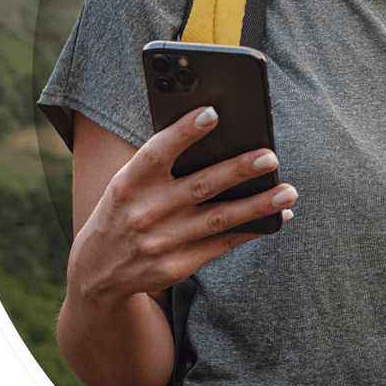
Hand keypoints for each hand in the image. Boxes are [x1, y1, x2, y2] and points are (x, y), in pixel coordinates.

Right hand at [60, 106, 297, 385]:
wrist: (97, 272)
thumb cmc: (125, 209)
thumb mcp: (127, 183)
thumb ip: (161, 162)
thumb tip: (217, 132)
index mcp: (127, 183)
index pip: (156, 153)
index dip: (184, 132)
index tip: (213, 112)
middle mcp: (144, 213)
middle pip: (199, 186)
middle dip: (237, 170)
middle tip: (270, 156)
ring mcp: (161, 243)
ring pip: (219, 219)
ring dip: (258, 205)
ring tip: (289, 191)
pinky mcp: (177, 266)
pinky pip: (223, 243)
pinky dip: (253, 229)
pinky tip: (279, 216)